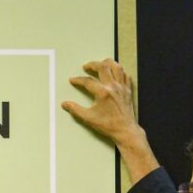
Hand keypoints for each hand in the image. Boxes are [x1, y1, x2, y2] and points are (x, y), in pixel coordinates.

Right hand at [61, 59, 158, 180]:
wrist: (124, 130)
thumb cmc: (107, 125)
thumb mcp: (88, 118)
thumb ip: (75, 109)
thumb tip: (65, 104)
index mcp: (103, 92)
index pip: (87, 81)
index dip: (78, 80)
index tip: (73, 80)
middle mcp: (113, 86)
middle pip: (103, 67)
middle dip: (93, 64)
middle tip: (86, 66)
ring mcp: (122, 87)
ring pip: (117, 67)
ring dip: (108, 63)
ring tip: (101, 64)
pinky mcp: (127, 90)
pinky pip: (125, 75)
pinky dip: (119, 71)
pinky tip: (114, 72)